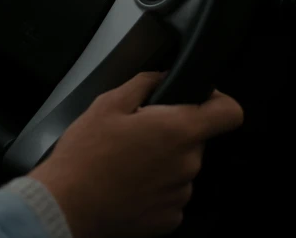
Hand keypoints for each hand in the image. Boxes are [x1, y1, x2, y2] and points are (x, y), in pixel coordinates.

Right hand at [29, 72, 243, 237]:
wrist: (66, 206)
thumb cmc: (84, 157)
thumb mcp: (107, 104)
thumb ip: (144, 83)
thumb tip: (162, 76)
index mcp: (178, 130)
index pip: (229, 112)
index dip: (218, 101)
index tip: (200, 100)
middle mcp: (187, 164)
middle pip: (195, 139)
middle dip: (171, 133)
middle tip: (136, 133)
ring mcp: (180, 194)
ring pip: (181, 167)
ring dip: (162, 162)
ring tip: (126, 161)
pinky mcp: (169, 219)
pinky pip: (170, 194)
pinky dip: (154, 188)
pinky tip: (127, 184)